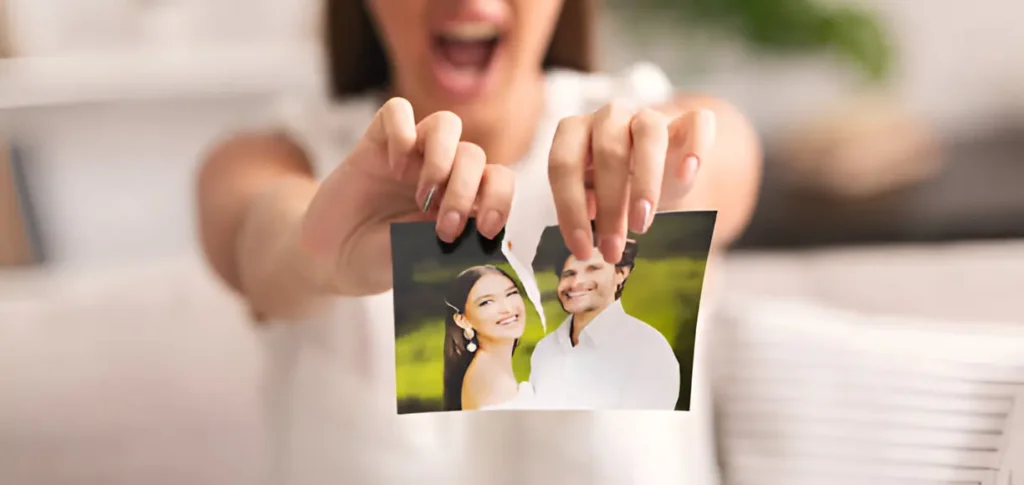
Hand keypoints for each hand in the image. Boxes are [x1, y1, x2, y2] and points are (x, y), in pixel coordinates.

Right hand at [299, 98, 514, 295]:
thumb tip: (486, 233)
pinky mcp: (377, 142)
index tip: (485, 228)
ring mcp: (411, 154)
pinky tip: (393, 167)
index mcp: (462, 199)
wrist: (332, 258)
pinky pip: (397, 111)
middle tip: (445, 225)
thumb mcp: (420, 257)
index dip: (500, 198)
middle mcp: (442, 172)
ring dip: (442, 158)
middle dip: (464, 190)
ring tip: (422, 194)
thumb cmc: (381, 260)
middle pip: (474, 154)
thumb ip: (450, 241)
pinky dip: (402, 132)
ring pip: (446, 124)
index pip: (498, 180)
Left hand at [548, 102, 715, 262]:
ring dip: (647, 180)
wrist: (658, 163)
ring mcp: (650, 115)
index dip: (569, 208)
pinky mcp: (688, 120)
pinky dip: (696, 146)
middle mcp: (610, 116)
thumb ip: (588, 206)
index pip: (563, 163)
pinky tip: (688, 175)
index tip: (582, 249)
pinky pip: (698, 121)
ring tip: (643, 223)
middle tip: (613, 248)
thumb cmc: (618, 184)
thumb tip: (586, 229)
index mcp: (576, 131)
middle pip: (608, 150)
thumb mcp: (595, 196)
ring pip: (650, 131)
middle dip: (610, 205)